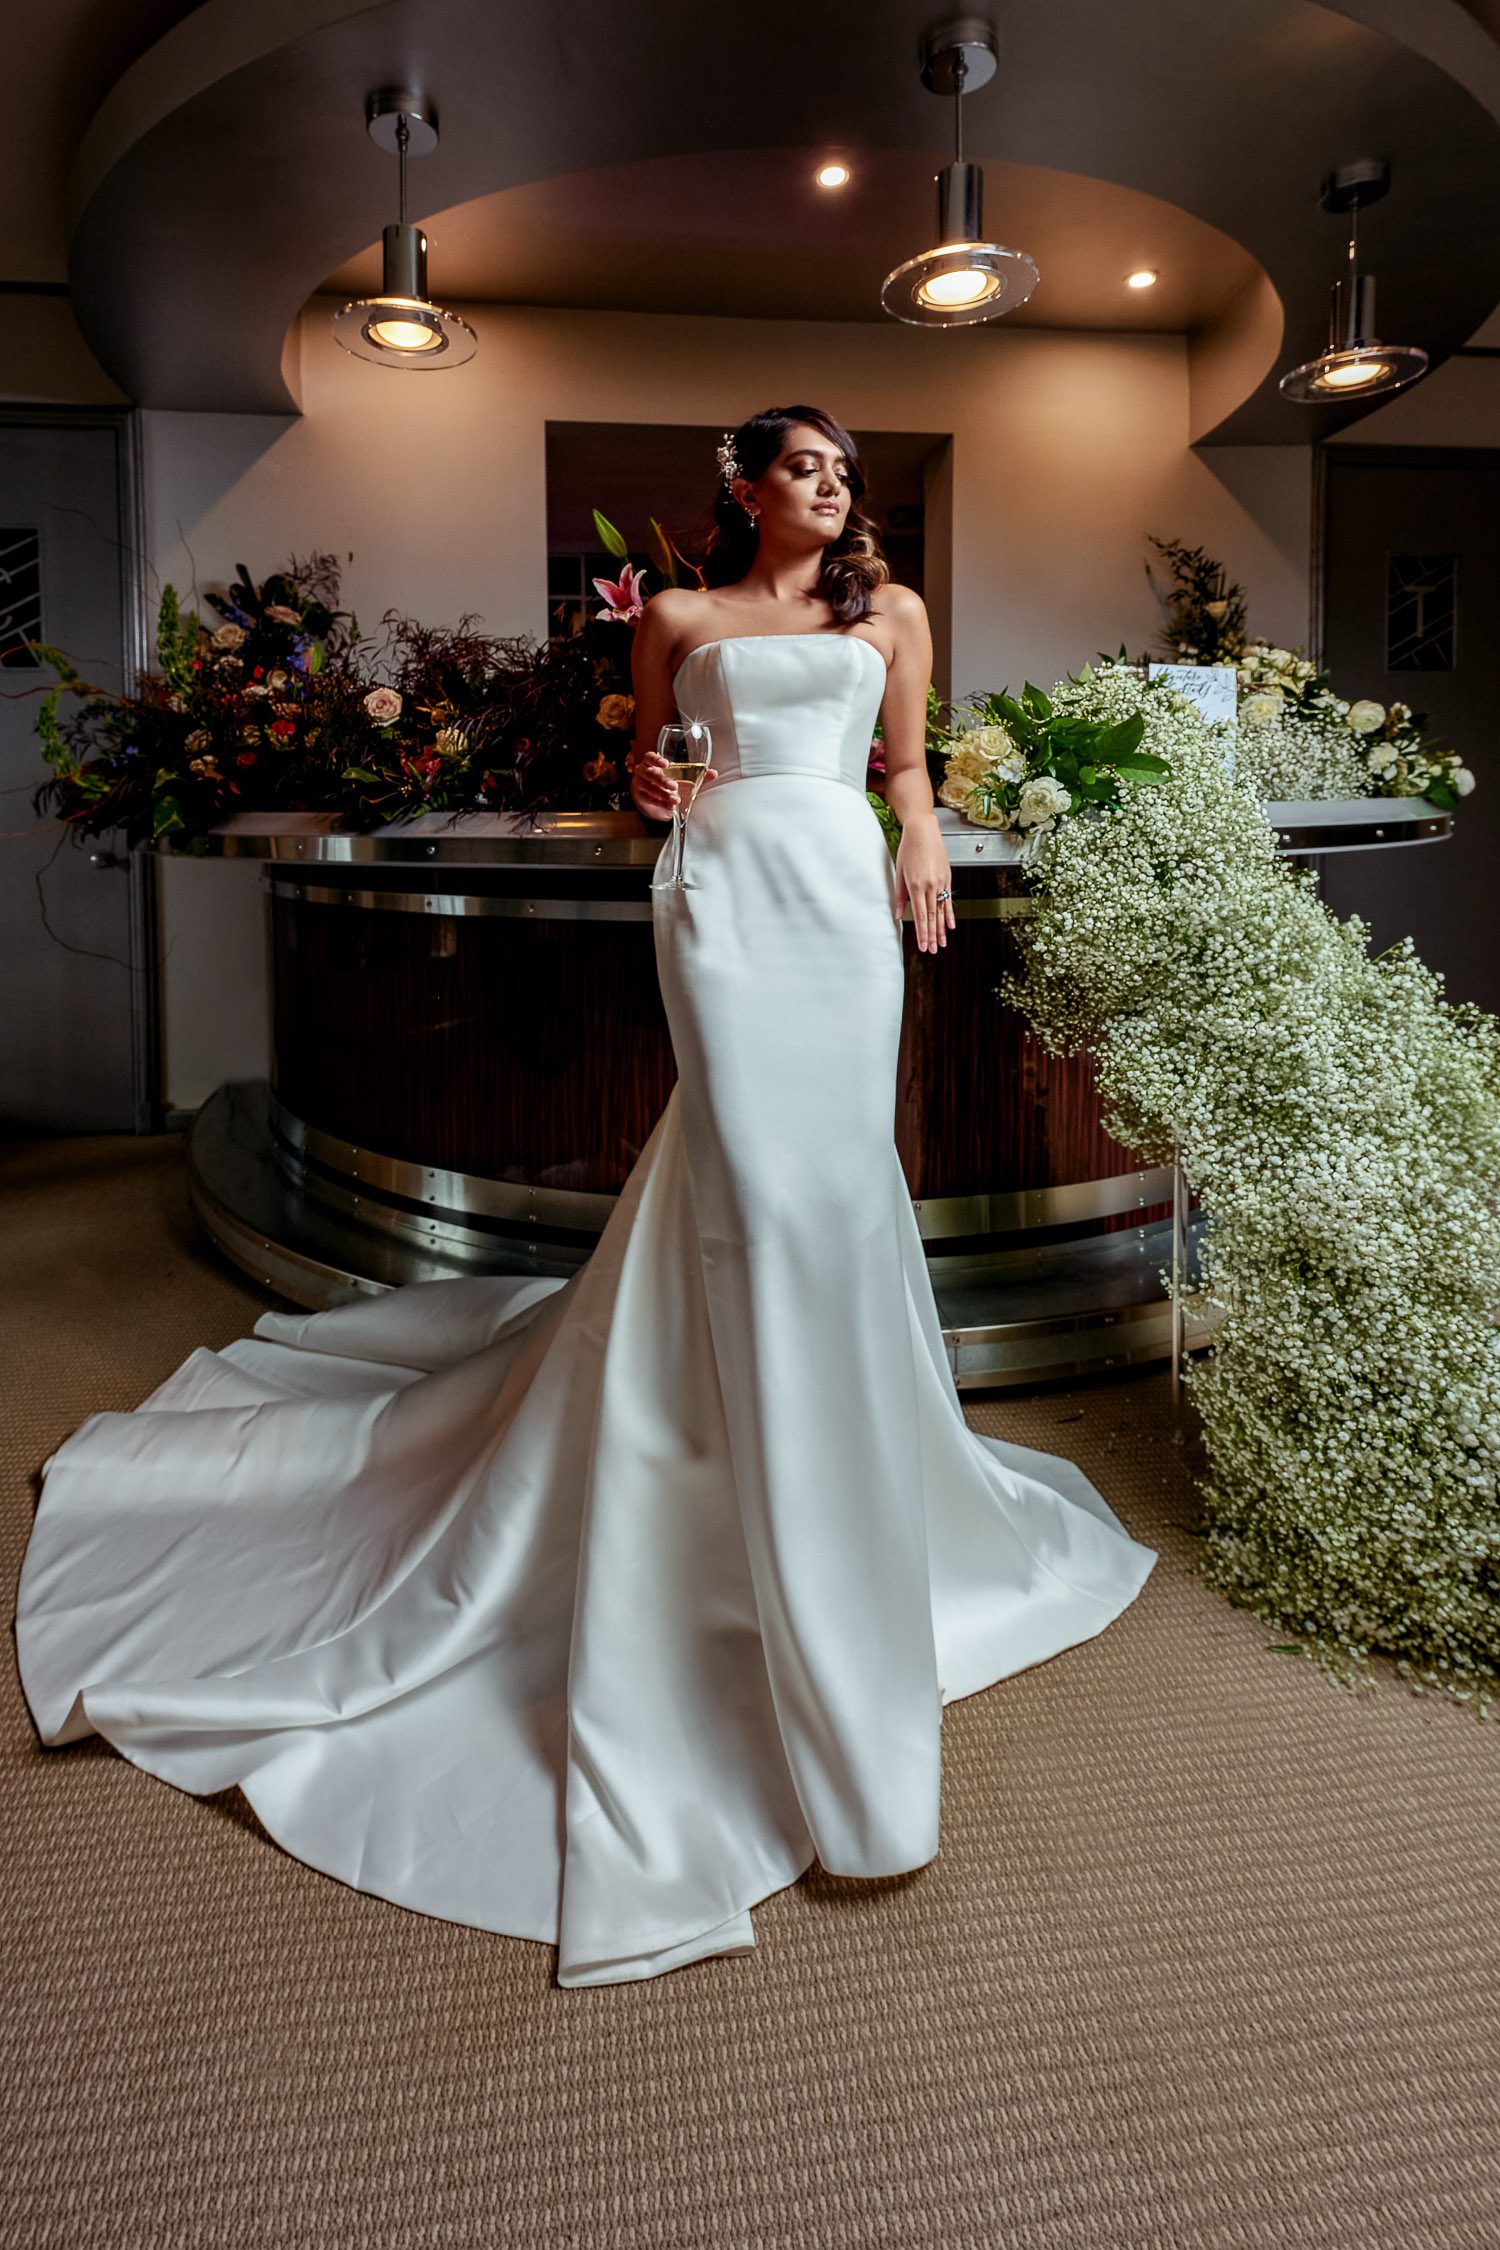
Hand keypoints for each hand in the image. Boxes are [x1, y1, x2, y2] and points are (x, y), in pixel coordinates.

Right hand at [629, 748, 717, 822]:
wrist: (656, 802)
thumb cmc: (668, 784)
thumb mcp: (683, 779)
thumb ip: (698, 775)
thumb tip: (714, 773)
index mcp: (651, 763)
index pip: (649, 757)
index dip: (656, 759)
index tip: (666, 764)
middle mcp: (642, 772)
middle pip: (650, 774)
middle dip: (663, 780)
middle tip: (675, 786)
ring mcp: (638, 785)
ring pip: (649, 788)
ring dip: (663, 795)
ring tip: (676, 800)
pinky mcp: (639, 798)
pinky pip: (649, 800)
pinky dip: (661, 803)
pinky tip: (671, 806)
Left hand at [893, 817, 954, 953]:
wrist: (923, 831)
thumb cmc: (909, 849)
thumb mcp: (899, 872)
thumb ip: (899, 896)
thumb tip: (898, 915)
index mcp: (916, 886)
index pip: (919, 916)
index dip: (921, 933)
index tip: (922, 946)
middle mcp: (930, 886)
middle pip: (931, 917)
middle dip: (931, 936)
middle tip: (932, 951)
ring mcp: (940, 883)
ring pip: (941, 911)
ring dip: (941, 929)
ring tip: (941, 944)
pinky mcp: (947, 879)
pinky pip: (948, 900)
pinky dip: (949, 914)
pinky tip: (950, 925)